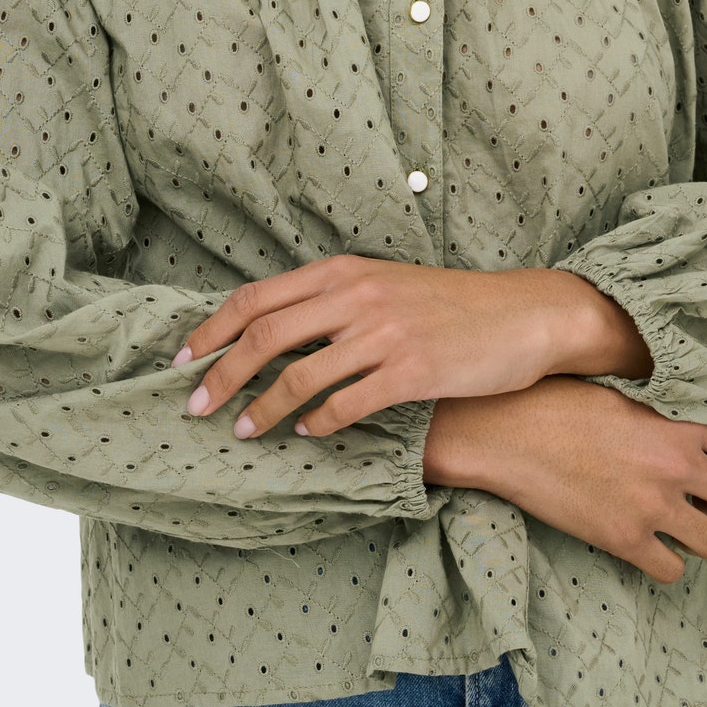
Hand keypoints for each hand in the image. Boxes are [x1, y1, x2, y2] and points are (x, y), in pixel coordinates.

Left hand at [169, 255, 581, 439]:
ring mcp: (384, 332)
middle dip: (221, 375)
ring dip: (263, 409)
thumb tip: (273, 332)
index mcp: (345, 271)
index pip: (257, 298)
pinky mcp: (412, 370)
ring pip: (300, 375)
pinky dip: (319, 423)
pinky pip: (348, 404)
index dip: (212, 330)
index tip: (183, 360)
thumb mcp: (385, 285)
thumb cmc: (450, 304)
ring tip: (243, 432)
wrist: (523, 315)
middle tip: (195, 407)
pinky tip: (307, 434)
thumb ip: (333, 301)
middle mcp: (358, 296)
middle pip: (265, 335)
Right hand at [426, 376, 706, 583]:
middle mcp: (674, 467)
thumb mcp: (621, 392)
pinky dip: (665, 562)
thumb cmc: (555, 403)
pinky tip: (648, 545)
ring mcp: (650, 507)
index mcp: (676, 426)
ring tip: (678, 524)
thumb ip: (662, 411)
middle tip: (705, 498)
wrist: (507, 433)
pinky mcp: (623, 539)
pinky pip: (672, 570)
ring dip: (702, 535)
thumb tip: (684, 420)